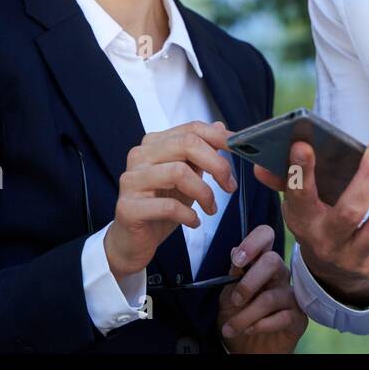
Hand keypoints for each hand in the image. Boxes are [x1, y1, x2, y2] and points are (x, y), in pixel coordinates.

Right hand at [104, 120, 237, 279]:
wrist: (132, 242)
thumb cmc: (160, 207)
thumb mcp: (187, 178)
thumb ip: (200, 153)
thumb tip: (221, 127)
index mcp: (154, 144)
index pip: (191, 129)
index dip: (219, 137)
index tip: (239, 150)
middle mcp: (140, 156)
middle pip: (186, 144)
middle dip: (216, 164)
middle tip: (229, 185)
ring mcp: (132, 180)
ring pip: (178, 172)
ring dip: (204, 193)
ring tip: (211, 208)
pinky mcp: (128, 207)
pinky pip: (167, 206)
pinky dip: (188, 214)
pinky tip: (194, 222)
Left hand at [217, 224, 306, 352]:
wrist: (246, 350)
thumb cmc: (238, 319)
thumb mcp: (228, 297)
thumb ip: (233, 275)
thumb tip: (234, 251)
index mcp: (261, 264)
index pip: (266, 237)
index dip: (254, 242)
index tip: (238, 260)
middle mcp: (280, 276)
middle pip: (273, 261)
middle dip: (249, 282)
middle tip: (236, 300)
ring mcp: (291, 296)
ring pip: (271, 297)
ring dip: (245, 316)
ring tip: (231, 328)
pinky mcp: (298, 318)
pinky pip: (282, 317)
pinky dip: (260, 325)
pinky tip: (250, 331)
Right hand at [254, 136, 368, 306]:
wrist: (334, 271)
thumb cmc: (318, 221)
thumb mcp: (298, 204)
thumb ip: (285, 179)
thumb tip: (261, 162)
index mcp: (303, 223)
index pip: (299, 198)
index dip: (300, 172)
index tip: (303, 144)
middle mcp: (328, 243)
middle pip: (350, 212)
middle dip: (368, 175)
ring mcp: (356, 258)